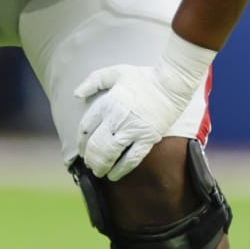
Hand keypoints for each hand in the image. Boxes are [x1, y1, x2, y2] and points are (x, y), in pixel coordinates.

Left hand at [73, 33, 215, 180]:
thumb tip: (76, 94)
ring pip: (110, 154)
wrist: (173, 83)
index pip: (85, 127)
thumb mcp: (115, 72)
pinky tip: (114, 176)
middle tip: (88, 164)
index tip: (81, 149)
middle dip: (89, 157)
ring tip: (98, 172)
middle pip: (95, 144)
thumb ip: (94, 81)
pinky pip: (132, 158)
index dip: (80, 141)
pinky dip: (121, 170)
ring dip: (101, 165)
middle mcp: (117, 118)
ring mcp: (133, 130)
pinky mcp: (148, 138)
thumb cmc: (144, 77)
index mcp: (108, 103)